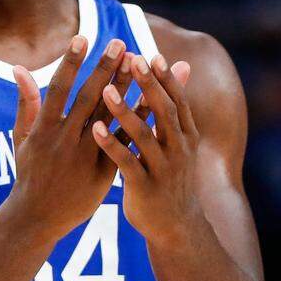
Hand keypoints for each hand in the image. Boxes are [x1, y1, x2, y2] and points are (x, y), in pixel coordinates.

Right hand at [5, 35, 132, 241]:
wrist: (37, 218)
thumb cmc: (28, 174)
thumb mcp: (21, 138)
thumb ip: (26, 102)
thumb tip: (19, 68)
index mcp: (44, 130)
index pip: (59, 89)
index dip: (71, 63)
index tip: (83, 38)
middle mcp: (66, 141)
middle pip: (90, 98)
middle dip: (105, 69)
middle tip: (120, 43)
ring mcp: (86, 157)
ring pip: (110, 117)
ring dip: (125, 89)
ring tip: (138, 64)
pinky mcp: (104, 171)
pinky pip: (124, 142)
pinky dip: (137, 121)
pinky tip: (151, 101)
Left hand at [92, 55, 200, 246]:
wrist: (176, 226)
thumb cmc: (171, 174)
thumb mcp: (180, 139)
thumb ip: (176, 104)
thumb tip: (183, 64)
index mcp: (186, 135)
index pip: (177, 100)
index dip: (165, 78)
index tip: (150, 55)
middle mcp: (178, 149)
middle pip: (164, 112)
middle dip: (148, 85)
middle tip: (132, 59)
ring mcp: (162, 169)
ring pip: (143, 136)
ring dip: (125, 112)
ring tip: (106, 90)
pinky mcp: (145, 188)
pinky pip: (127, 163)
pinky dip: (112, 145)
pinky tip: (94, 129)